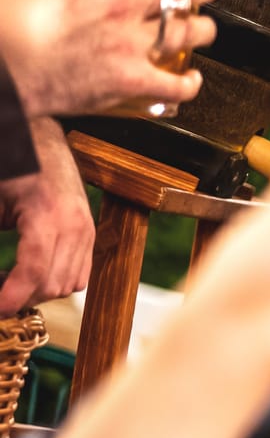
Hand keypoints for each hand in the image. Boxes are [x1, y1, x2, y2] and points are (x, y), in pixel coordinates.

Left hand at [0, 119, 93, 311]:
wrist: (41, 140)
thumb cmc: (12, 165)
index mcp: (47, 215)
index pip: (33, 272)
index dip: (11, 297)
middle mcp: (75, 226)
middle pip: (53, 285)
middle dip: (21, 297)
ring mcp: (87, 231)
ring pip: (69, 285)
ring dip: (39, 292)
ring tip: (11, 284)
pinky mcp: (90, 235)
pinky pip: (79, 275)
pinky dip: (55, 282)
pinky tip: (32, 274)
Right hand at [15, 0, 219, 117]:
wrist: (8, 66)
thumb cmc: (20, 22)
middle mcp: (121, 3)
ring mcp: (130, 41)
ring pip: (189, 31)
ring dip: (203, 30)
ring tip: (203, 29)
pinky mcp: (132, 78)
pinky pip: (177, 83)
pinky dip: (190, 83)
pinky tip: (190, 79)